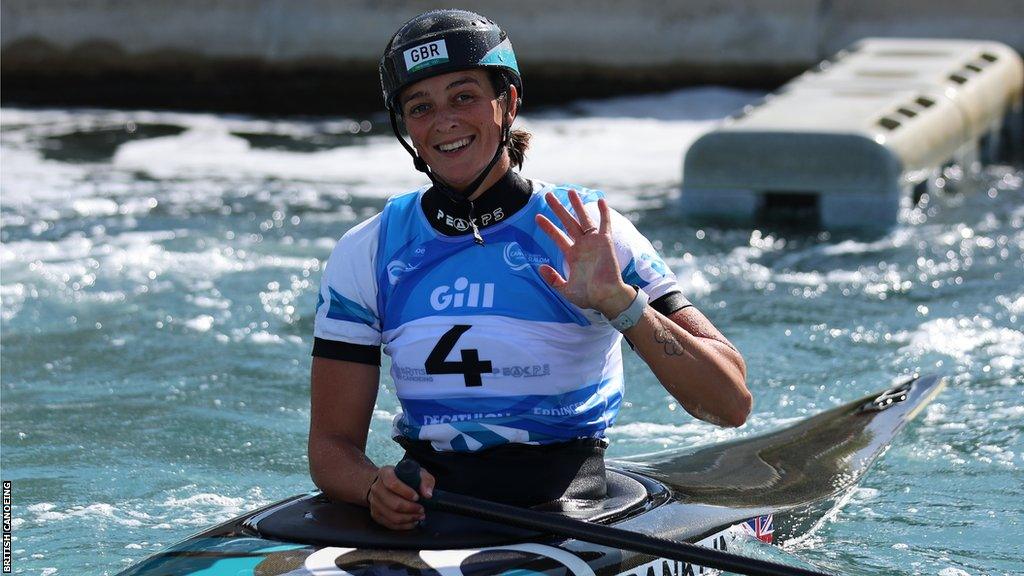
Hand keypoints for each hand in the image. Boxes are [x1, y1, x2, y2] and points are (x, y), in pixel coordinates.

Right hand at [366, 465, 435, 529]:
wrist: (387, 484)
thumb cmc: (405, 478)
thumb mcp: (418, 473)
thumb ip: (425, 481)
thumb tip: (428, 494)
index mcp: (385, 473)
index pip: (393, 484)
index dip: (406, 492)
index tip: (417, 497)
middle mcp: (377, 488)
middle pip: (393, 503)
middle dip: (411, 509)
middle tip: (422, 509)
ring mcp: (374, 502)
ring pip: (392, 516)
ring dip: (409, 518)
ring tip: (419, 516)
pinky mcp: (376, 514)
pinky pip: (390, 524)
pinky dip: (404, 525)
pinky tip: (412, 522)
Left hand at [535, 190, 634, 317]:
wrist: (606, 297)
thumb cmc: (588, 296)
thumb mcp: (566, 290)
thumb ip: (553, 279)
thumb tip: (540, 268)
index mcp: (572, 255)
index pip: (557, 236)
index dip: (548, 227)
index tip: (537, 217)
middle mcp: (582, 246)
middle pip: (568, 222)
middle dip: (558, 209)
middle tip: (548, 195)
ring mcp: (594, 242)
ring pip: (584, 219)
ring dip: (577, 205)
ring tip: (570, 191)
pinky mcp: (606, 242)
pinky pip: (605, 224)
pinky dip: (603, 212)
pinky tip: (600, 201)